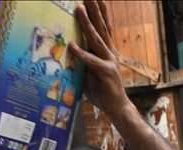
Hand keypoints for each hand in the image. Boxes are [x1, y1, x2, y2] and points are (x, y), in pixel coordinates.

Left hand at [70, 0, 128, 117]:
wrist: (117, 107)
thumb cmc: (102, 90)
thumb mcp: (89, 71)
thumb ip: (81, 60)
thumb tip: (65, 52)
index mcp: (107, 51)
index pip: (103, 27)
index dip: (99, 12)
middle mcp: (110, 53)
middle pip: (102, 27)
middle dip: (95, 9)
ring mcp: (109, 61)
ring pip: (97, 38)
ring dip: (88, 22)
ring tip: (80, 8)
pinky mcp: (106, 72)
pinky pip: (91, 61)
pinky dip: (81, 53)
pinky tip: (72, 45)